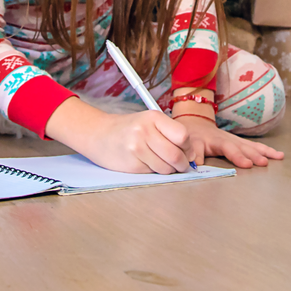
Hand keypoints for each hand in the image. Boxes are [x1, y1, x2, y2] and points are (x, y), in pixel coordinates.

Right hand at [44, 97, 194, 174]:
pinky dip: (154, 172)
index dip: (188, 147)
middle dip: (182, 164)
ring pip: (166, 168)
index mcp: (153, 117)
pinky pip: (153, 173)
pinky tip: (145, 163)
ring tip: (159, 162)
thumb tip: (192, 156)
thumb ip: (170, 134)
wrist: (98, 134)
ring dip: (168, 170)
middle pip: (176, 155)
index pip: (183, 136)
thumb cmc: (129, 129)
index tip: (186, 152)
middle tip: (180, 165)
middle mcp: (144, 131)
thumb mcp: (149, 122)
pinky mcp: (131, 164)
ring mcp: (136, 148)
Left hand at [176, 113, 283, 168]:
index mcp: (215, 141)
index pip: (228, 149)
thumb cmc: (192, 136)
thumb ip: (193, 154)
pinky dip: (266, 150)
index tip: (247, 164)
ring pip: (251, 145)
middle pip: (243, 147)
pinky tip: (278, 155)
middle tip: (263, 163)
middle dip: (253, 155)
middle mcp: (228, 139)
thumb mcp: (189, 144)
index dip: (237, 156)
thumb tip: (196, 165)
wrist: (195, 123)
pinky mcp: (240, 142)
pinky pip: (255, 145)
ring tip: (278, 157)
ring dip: (264, 152)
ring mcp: (236, 140)